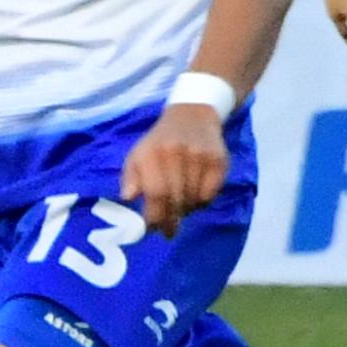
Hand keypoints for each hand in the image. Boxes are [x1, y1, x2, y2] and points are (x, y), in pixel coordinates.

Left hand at [122, 99, 229, 226]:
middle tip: (168, 230)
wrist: (192, 116)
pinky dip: (201, 202)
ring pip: (193, 201)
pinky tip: (194, 194)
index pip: (155, 193)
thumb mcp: (138, 155)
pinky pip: (210, 195)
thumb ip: (130, 178)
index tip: (153, 229)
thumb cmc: (159, 142)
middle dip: (170, 220)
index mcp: (152, 152)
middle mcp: (176, 153)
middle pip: (175, 200)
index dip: (154, 216)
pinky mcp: (218, 161)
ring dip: (185, 211)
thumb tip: (128, 198)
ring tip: (180, 206)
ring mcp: (200, 156)